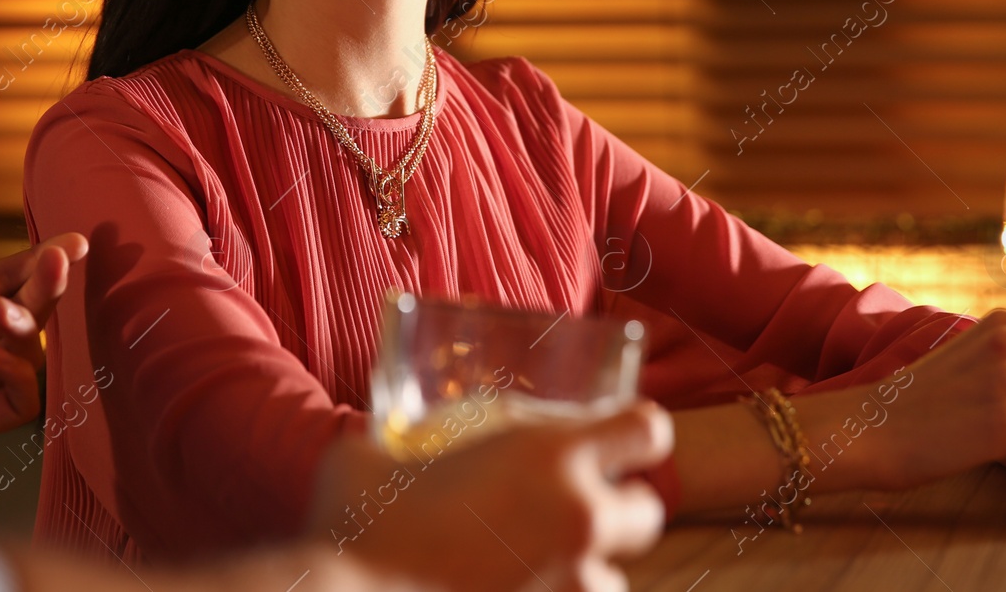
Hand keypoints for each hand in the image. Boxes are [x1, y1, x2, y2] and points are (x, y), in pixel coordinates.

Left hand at [0, 196, 86, 454]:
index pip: (2, 281)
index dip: (37, 262)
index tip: (71, 242)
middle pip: (26, 311)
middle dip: (48, 284)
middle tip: (62, 260)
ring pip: (30, 353)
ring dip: (29, 325)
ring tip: (0, 310)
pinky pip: (21, 402)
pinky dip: (23, 374)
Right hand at [306, 402, 672, 591]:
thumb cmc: (357, 521)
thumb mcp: (380, 453)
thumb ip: (406, 441)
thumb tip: (385, 436)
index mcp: (549, 456)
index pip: (647, 429)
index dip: (634, 432)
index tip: (612, 441)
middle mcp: (576, 519)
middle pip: (648, 511)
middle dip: (618, 510)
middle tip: (568, 512)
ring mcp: (572, 588)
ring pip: (615, 581)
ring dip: (584, 573)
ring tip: (533, 571)